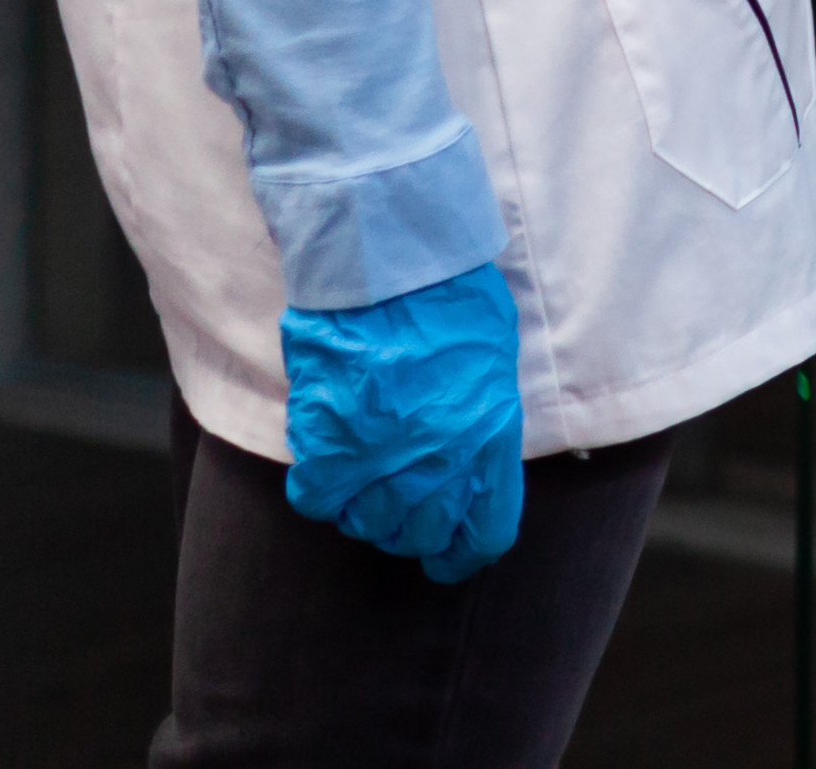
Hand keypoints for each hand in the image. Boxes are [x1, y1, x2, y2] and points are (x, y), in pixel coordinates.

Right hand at [281, 262, 527, 583]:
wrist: (391, 261)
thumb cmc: (453, 298)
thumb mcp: (496, 365)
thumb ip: (486, 426)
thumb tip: (471, 467)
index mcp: (490, 440)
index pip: (483, 535)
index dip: (465, 553)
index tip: (452, 554)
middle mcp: (436, 460)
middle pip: (420, 534)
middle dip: (418, 526)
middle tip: (408, 502)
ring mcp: (377, 455)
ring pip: (369, 524)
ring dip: (371, 511)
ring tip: (372, 478)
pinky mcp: (325, 441)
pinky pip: (319, 499)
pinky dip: (327, 491)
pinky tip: (336, 465)